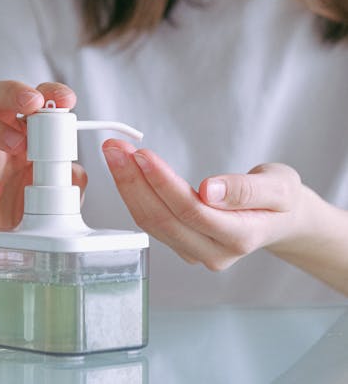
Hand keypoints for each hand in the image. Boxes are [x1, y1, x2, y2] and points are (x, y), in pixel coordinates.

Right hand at [0, 81, 86, 236]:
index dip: (49, 92)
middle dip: (14, 92)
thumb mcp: (61, 195)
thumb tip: (73, 170)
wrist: (1, 252)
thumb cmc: (29, 211)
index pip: (34, 98)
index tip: (65, 101)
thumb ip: (70, 179)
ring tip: (17, 146)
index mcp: (26, 131)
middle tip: (33, 104)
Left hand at [103, 140, 306, 270]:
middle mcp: (214, 252)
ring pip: (152, 223)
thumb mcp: (280, 186)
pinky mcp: (183, 245)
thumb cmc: (281, 199)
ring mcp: (196, 252)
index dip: (163, 183)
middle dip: (133, 181)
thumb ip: (247, 190)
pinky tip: (126, 168)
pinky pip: (152, 221)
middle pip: (163, 219)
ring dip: (128, 186)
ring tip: (115, 151)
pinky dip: (135, 193)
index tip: (142, 154)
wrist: (282, 219)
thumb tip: (210, 190)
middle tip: (115, 146)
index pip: (192, 211)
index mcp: (240, 237)